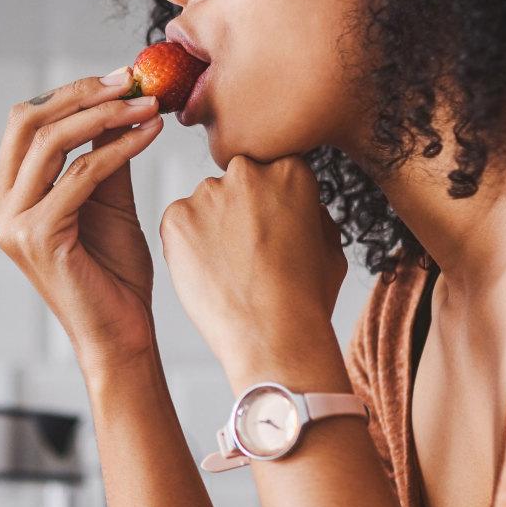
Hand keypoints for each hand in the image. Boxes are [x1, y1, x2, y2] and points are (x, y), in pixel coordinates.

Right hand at [0, 69, 167, 371]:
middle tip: (131, 81)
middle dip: (81, 94)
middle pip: (27, 122)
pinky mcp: (37, 236)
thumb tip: (117, 100)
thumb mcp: (107, 201)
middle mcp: (0, 210)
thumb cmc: (114, 274)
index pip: (25, 124)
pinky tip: (149, 134)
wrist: (122, 333)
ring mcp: (12, 224)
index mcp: (7, 199)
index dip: (71, 93)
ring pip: (51, 142)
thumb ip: (101, 154)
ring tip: (147, 104)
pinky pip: (81, 174)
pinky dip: (119, 148)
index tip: (120, 78)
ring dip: (105, 115)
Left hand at [160, 156, 349, 384]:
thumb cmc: (307, 298)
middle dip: (240, 210)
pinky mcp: (175, 217)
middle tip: (248, 253)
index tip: (271, 232)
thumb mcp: (330, 246)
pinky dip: (187, 246)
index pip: (271, 173)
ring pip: (205, 204)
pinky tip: (208, 274)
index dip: (271, 205)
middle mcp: (246, 172)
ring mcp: (207, 193)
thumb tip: (298, 205)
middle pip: (236, 183)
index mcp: (289, 170)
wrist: (273, 335)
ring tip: (229, 270)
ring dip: (212, 227)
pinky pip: (179, 224)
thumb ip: (312, 212)